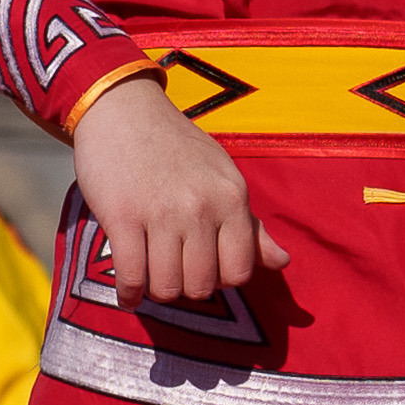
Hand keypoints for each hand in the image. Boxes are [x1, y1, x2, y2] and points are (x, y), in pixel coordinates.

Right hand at [65, 72, 264, 305]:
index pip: (240, 270)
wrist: (122, 109)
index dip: (222, 278)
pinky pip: (132, 277)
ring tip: (152, 276)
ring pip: (168, 287)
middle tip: (175, 270)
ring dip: (158, 289)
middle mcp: (201, 207)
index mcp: (232, 196)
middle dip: (187, 286)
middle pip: (202, 286)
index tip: (206, 267)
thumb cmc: (175, 147)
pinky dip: (129, 294)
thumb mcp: (222, 177)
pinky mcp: (122, 217)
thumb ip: (250, 225)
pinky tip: (129, 293)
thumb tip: (283, 261)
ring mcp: (161, 213)